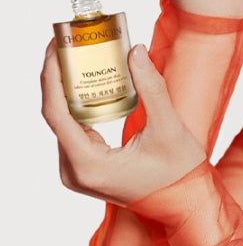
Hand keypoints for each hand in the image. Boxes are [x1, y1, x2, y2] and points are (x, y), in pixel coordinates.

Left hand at [41, 40, 205, 205]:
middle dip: (60, 75)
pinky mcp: (86, 168)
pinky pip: (73, 130)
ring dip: (68, 88)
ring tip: (79, 56)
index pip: (56, 113)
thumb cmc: (180, 173)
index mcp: (88, 165)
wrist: (186, 203)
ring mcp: (78, 172)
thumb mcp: (168, 127)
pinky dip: (78, 104)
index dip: (52, 74)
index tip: (57, 44)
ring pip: (62, 121)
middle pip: (55, 115)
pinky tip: (89, 82)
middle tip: (72, 42)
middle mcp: (74, 172)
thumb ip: (150, 88)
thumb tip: (135, 51)